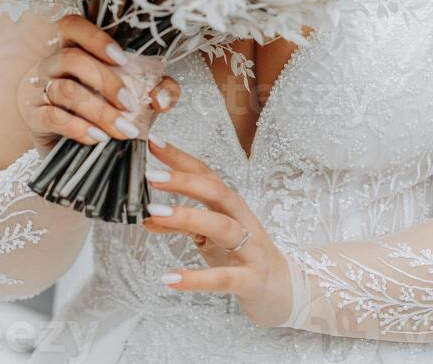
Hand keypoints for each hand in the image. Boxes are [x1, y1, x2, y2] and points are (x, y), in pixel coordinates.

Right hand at [17, 14, 180, 157]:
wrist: (74, 142)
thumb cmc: (107, 107)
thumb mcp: (137, 94)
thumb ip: (158, 89)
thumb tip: (162, 99)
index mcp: (74, 48)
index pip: (72, 26)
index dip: (96, 39)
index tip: (122, 59)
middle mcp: (53, 64)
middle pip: (71, 59)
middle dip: (106, 82)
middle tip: (130, 104)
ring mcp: (39, 89)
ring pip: (63, 90)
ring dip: (97, 110)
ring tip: (121, 129)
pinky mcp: (33, 117)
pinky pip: (51, 117)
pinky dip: (77, 127)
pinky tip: (98, 137)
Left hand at [142, 136, 292, 328]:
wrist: (285, 289)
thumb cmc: (245, 255)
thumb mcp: (212, 237)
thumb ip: (183, 225)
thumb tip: (148, 218)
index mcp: (231, 205)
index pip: (205, 174)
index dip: (180, 158)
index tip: (154, 143)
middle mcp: (242, 220)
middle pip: (216, 192)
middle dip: (185, 181)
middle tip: (152, 175)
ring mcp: (250, 248)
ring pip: (221, 226)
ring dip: (188, 217)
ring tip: (154, 213)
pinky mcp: (251, 279)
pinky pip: (223, 278)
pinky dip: (196, 278)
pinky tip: (170, 277)